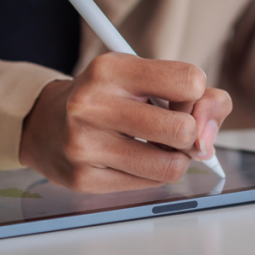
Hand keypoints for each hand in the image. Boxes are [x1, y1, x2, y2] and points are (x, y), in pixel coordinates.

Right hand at [19, 52, 232, 192]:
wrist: (45, 125)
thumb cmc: (107, 98)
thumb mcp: (143, 78)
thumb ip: (196, 95)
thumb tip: (209, 136)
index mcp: (110, 69)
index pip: (190, 81)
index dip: (197, 95)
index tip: (181, 99)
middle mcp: (92, 105)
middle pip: (183, 129)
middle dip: (190, 134)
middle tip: (174, 130)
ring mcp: (85, 145)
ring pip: (170, 166)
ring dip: (175, 159)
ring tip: (158, 147)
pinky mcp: (84, 179)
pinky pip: (148, 185)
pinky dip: (152, 174)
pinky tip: (134, 160)